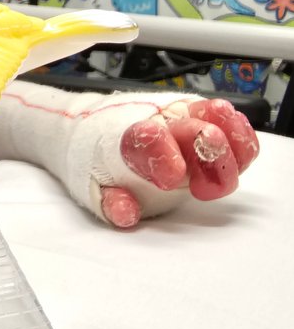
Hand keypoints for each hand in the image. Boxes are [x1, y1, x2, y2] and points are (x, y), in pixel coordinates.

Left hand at [100, 98, 260, 227]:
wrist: (87, 126)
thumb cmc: (93, 160)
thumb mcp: (91, 186)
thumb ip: (110, 201)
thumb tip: (126, 213)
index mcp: (126, 139)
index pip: (145, 140)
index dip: (161, 155)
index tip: (172, 177)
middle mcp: (158, 122)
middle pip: (192, 130)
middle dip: (208, 151)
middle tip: (207, 183)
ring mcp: (182, 116)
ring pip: (217, 120)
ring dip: (231, 145)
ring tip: (227, 171)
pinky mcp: (200, 116)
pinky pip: (229, 123)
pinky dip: (241, 138)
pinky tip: (239, 155)